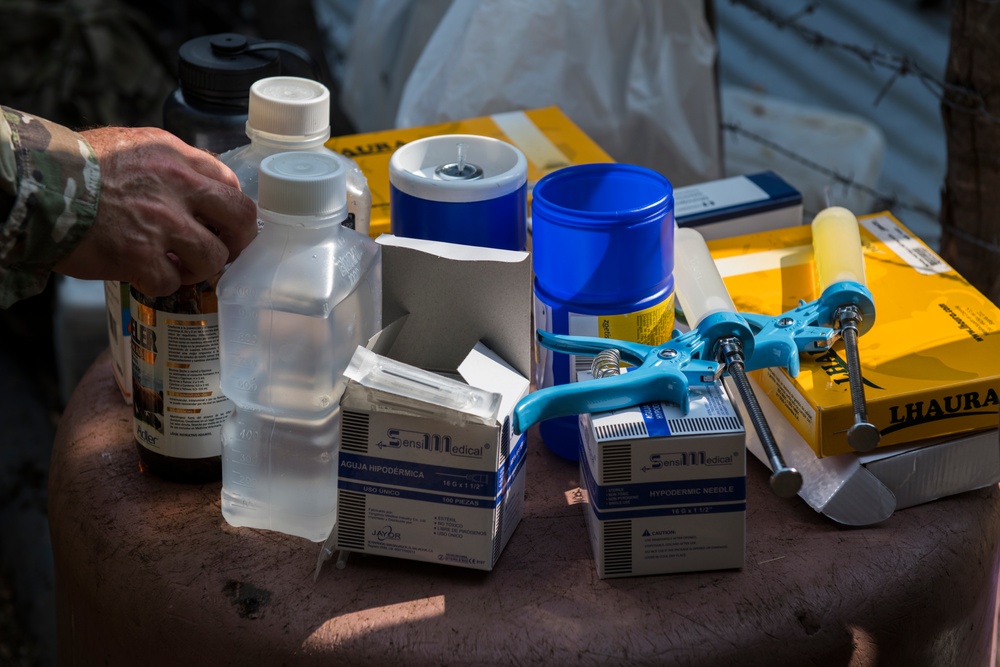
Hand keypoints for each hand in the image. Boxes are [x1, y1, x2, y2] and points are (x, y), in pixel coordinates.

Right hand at [55, 126, 257, 294]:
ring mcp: (161, 222)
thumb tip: (198, 186)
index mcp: (175, 157)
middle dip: (238, 242)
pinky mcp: (139, 255)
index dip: (231, 210)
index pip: (230, 184)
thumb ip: (170, 164)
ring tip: (178, 267)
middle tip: (223, 252)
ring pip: (213, 257)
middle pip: (241, 218)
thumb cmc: (77, 166)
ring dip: (199, 269)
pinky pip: (171, 282)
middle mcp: (177, 186)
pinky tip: (146, 276)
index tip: (223, 224)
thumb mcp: (132, 146)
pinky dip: (161, 285)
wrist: (36, 184)